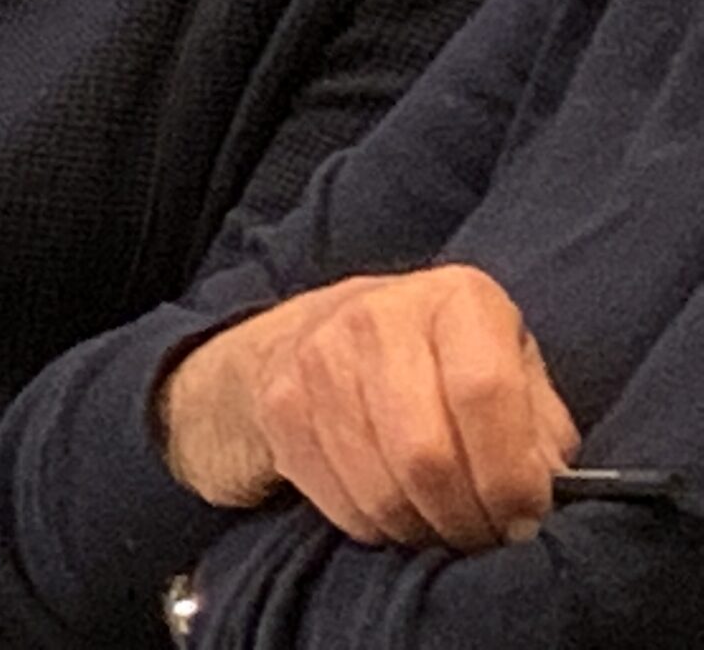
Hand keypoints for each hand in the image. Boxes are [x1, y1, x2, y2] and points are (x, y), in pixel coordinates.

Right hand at [159, 265, 579, 550]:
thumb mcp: (511, 371)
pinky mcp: (280, 404)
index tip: (525, 518)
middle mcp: (379, 314)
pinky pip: (341, 502)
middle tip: (486, 537)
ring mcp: (318, 357)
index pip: (484, 392)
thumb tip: (557, 500)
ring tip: (444, 527)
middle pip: (426, 453)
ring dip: (424, 531)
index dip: (511, 475)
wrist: (314, 333)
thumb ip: (541, 429)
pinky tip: (397, 512)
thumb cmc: (442, 363)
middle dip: (467, 519)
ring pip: (381, 489)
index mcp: (457, 299)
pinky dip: (378, 528)